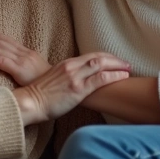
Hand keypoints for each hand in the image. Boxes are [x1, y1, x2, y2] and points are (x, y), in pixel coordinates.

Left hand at [0, 26, 50, 85]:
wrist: (58, 91)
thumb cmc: (44, 83)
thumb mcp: (32, 69)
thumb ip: (20, 63)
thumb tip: (7, 60)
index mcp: (24, 51)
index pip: (3, 38)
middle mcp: (22, 53)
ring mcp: (22, 61)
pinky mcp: (20, 71)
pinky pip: (2, 62)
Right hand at [13, 53, 130, 123]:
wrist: (31, 102)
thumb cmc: (40, 96)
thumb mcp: (54, 80)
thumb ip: (66, 77)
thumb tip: (77, 82)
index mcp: (66, 64)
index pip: (91, 55)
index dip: (106, 57)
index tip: (116, 61)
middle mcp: (72, 66)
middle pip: (99, 57)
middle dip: (115, 59)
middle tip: (126, 64)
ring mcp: (75, 77)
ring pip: (101, 65)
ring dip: (117, 66)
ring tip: (128, 69)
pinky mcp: (78, 89)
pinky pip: (100, 79)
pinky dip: (114, 76)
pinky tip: (123, 76)